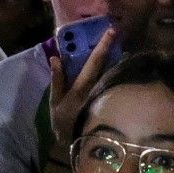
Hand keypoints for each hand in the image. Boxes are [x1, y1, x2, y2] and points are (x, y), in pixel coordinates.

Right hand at [47, 27, 118, 149]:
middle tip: (117, 30)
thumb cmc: (63, 122)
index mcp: (82, 87)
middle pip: (107, 64)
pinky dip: (115, 70)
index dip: (103, 46)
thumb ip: (56, 80)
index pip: (94, 62)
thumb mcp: (54, 102)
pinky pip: (112, 81)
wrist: (76, 142)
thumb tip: (55, 58)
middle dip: (112, 46)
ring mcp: (105, 94)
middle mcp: (96, 89)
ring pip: (112, 72)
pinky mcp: (109, 99)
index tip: (111, 31)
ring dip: (116, 57)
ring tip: (119, 43)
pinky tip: (117, 62)